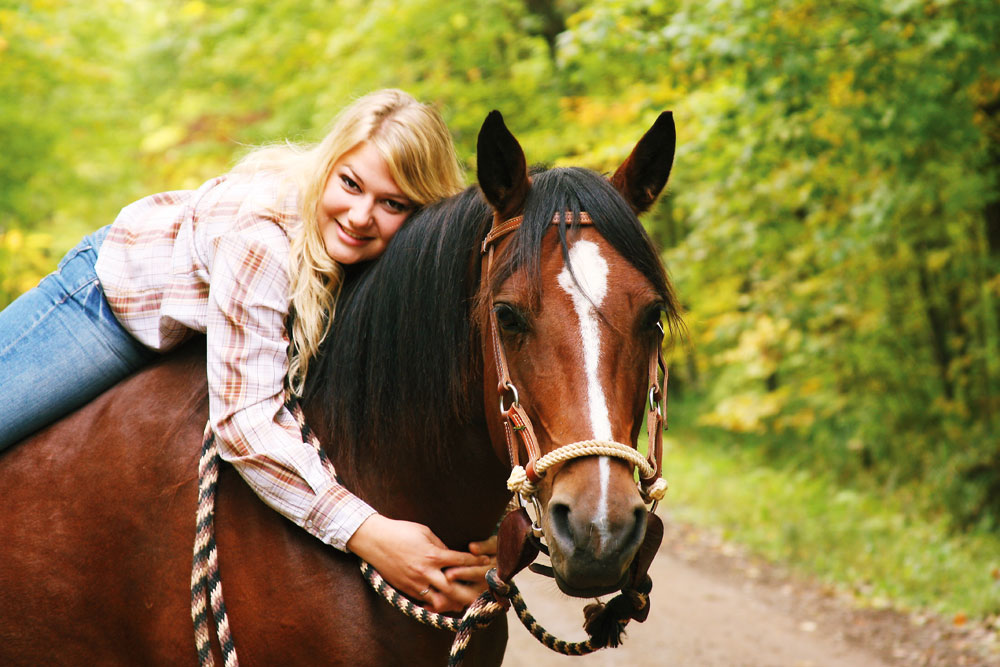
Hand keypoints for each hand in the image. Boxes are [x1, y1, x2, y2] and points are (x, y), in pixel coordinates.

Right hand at [346, 514, 490, 613]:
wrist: (374, 540)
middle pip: (454, 588)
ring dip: (453, 602)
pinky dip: (436, 603)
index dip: (476, 562)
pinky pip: (425, 601)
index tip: (487, 562)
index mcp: (433, 555)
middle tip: (483, 594)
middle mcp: (426, 572)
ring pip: (440, 600)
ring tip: (466, 604)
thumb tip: (452, 557)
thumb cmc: (400, 531)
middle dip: (470, 592)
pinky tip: (444, 604)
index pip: (461, 561)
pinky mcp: (406, 590)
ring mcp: (416, 583)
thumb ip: (440, 546)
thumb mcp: (425, 532)